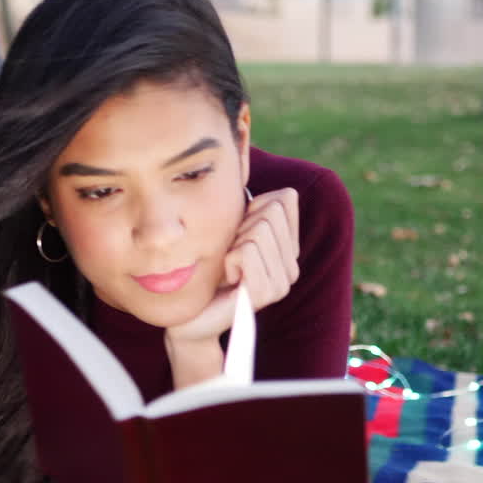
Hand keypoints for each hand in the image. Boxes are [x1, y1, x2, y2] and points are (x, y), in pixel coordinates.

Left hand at [166, 187, 300, 344]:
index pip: (285, 198)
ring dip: (232, 243)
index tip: (236, 235)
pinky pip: (245, 251)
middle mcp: (291, 266)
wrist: (191, 318)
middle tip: (228, 255)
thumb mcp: (230, 230)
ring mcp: (281, 282)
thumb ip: (250, 205)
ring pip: (259, 230)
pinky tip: (225, 279)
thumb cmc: (206, 271)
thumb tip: (260, 164)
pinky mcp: (264, 294)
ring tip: (226, 268)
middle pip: (271, 211)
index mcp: (288, 249)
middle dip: (241, 225)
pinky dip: (227, 259)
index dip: (252, 208)